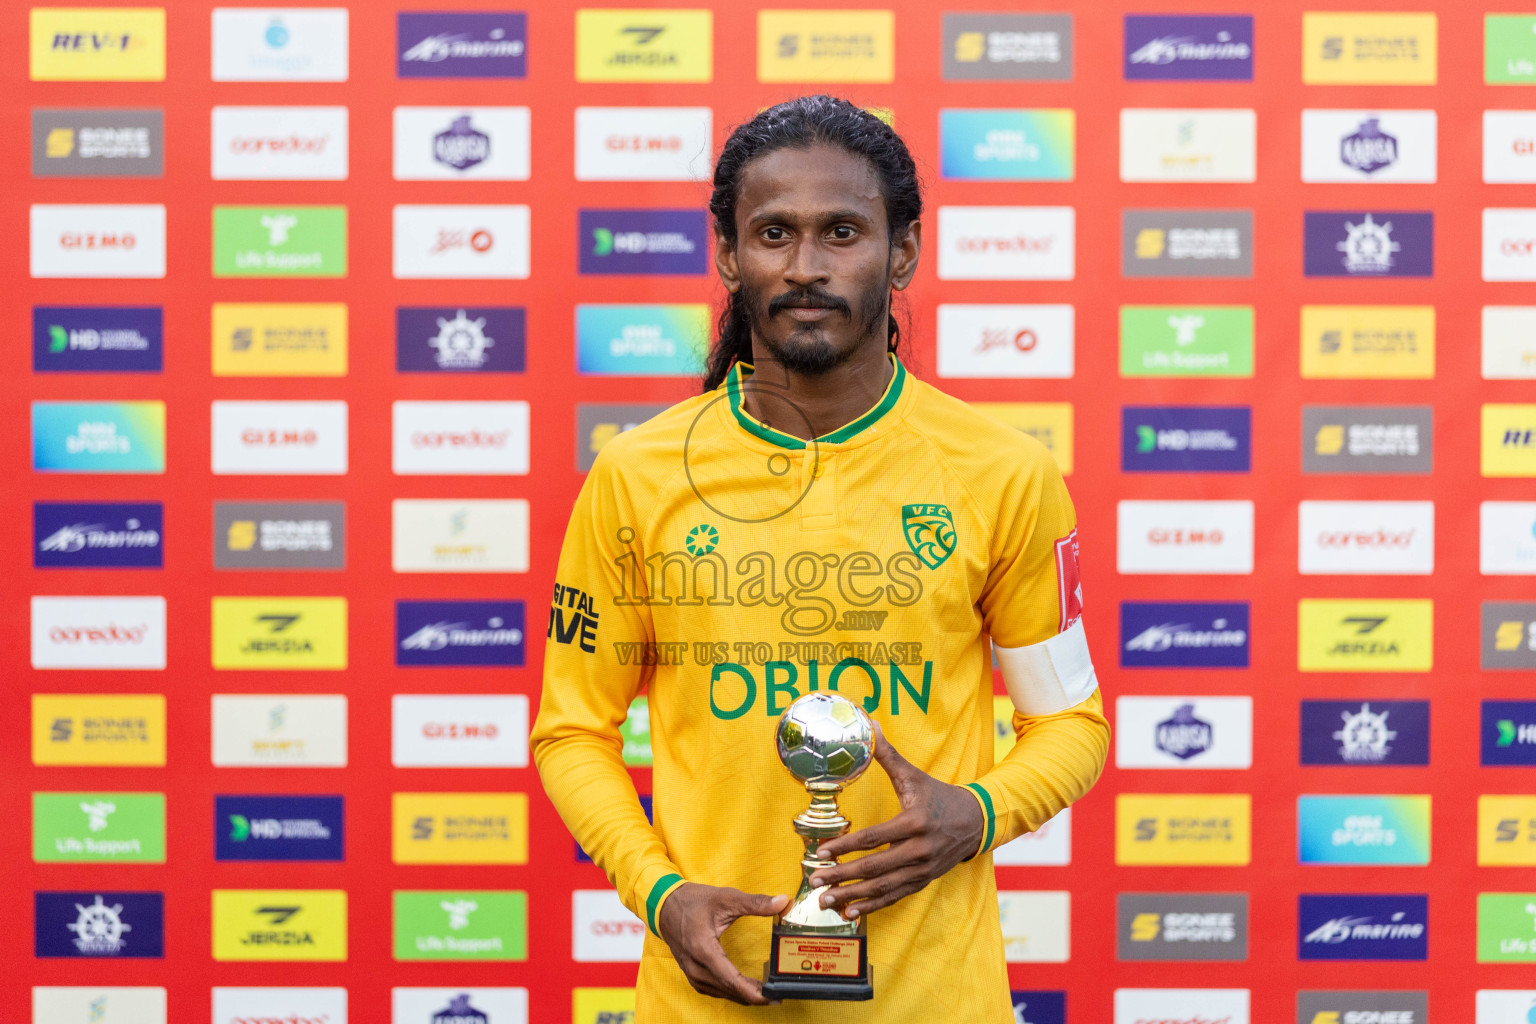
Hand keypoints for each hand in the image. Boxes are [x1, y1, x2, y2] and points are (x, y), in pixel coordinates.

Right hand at [656, 882, 788, 1005]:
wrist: (664, 904)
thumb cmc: (693, 900)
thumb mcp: (726, 897)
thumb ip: (755, 903)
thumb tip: (783, 902)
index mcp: (703, 949)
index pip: (732, 980)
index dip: (754, 992)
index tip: (774, 995)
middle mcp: (695, 966)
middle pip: (729, 990)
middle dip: (755, 996)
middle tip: (777, 994)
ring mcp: (691, 973)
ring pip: (721, 993)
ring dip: (743, 996)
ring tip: (765, 993)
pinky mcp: (691, 974)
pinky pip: (713, 990)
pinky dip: (730, 992)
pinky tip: (744, 989)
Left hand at [809, 723, 983, 919]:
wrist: (976, 821)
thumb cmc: (939, 796)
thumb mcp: (914, 776)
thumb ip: (888, 755)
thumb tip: (870, 725)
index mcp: (913, 823)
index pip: (873, 838)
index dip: (845, 847)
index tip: (821, 852)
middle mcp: (919, 850)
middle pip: (874, 867)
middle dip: (842, 876)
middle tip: (815, 881)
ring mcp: (922, 869)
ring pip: (883, 887)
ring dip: (852, 896)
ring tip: (826, 900)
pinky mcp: (923, 881)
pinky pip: (894, 896)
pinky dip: (872, 906)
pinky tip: (851, 912)